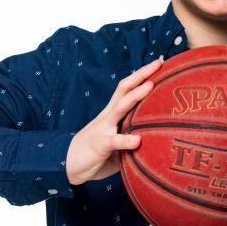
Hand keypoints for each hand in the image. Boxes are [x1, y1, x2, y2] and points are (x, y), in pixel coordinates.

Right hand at [65, 58, 162, 184]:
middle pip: (125, 89)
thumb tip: (158, 132)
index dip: (142, 74)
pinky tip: (137, 140)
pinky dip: (126, 140)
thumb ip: (133, 132)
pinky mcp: (100, 144)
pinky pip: (114, 141)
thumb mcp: (117, 138)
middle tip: (159, 63)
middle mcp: (109, 115)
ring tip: (150, 87)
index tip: (160, 62)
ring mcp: (104, 128)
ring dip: (136, 96)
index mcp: (113, 112)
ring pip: (120, 107)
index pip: (128, 87)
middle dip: (142, 75)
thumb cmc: (97, 150)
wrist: (66, 163)